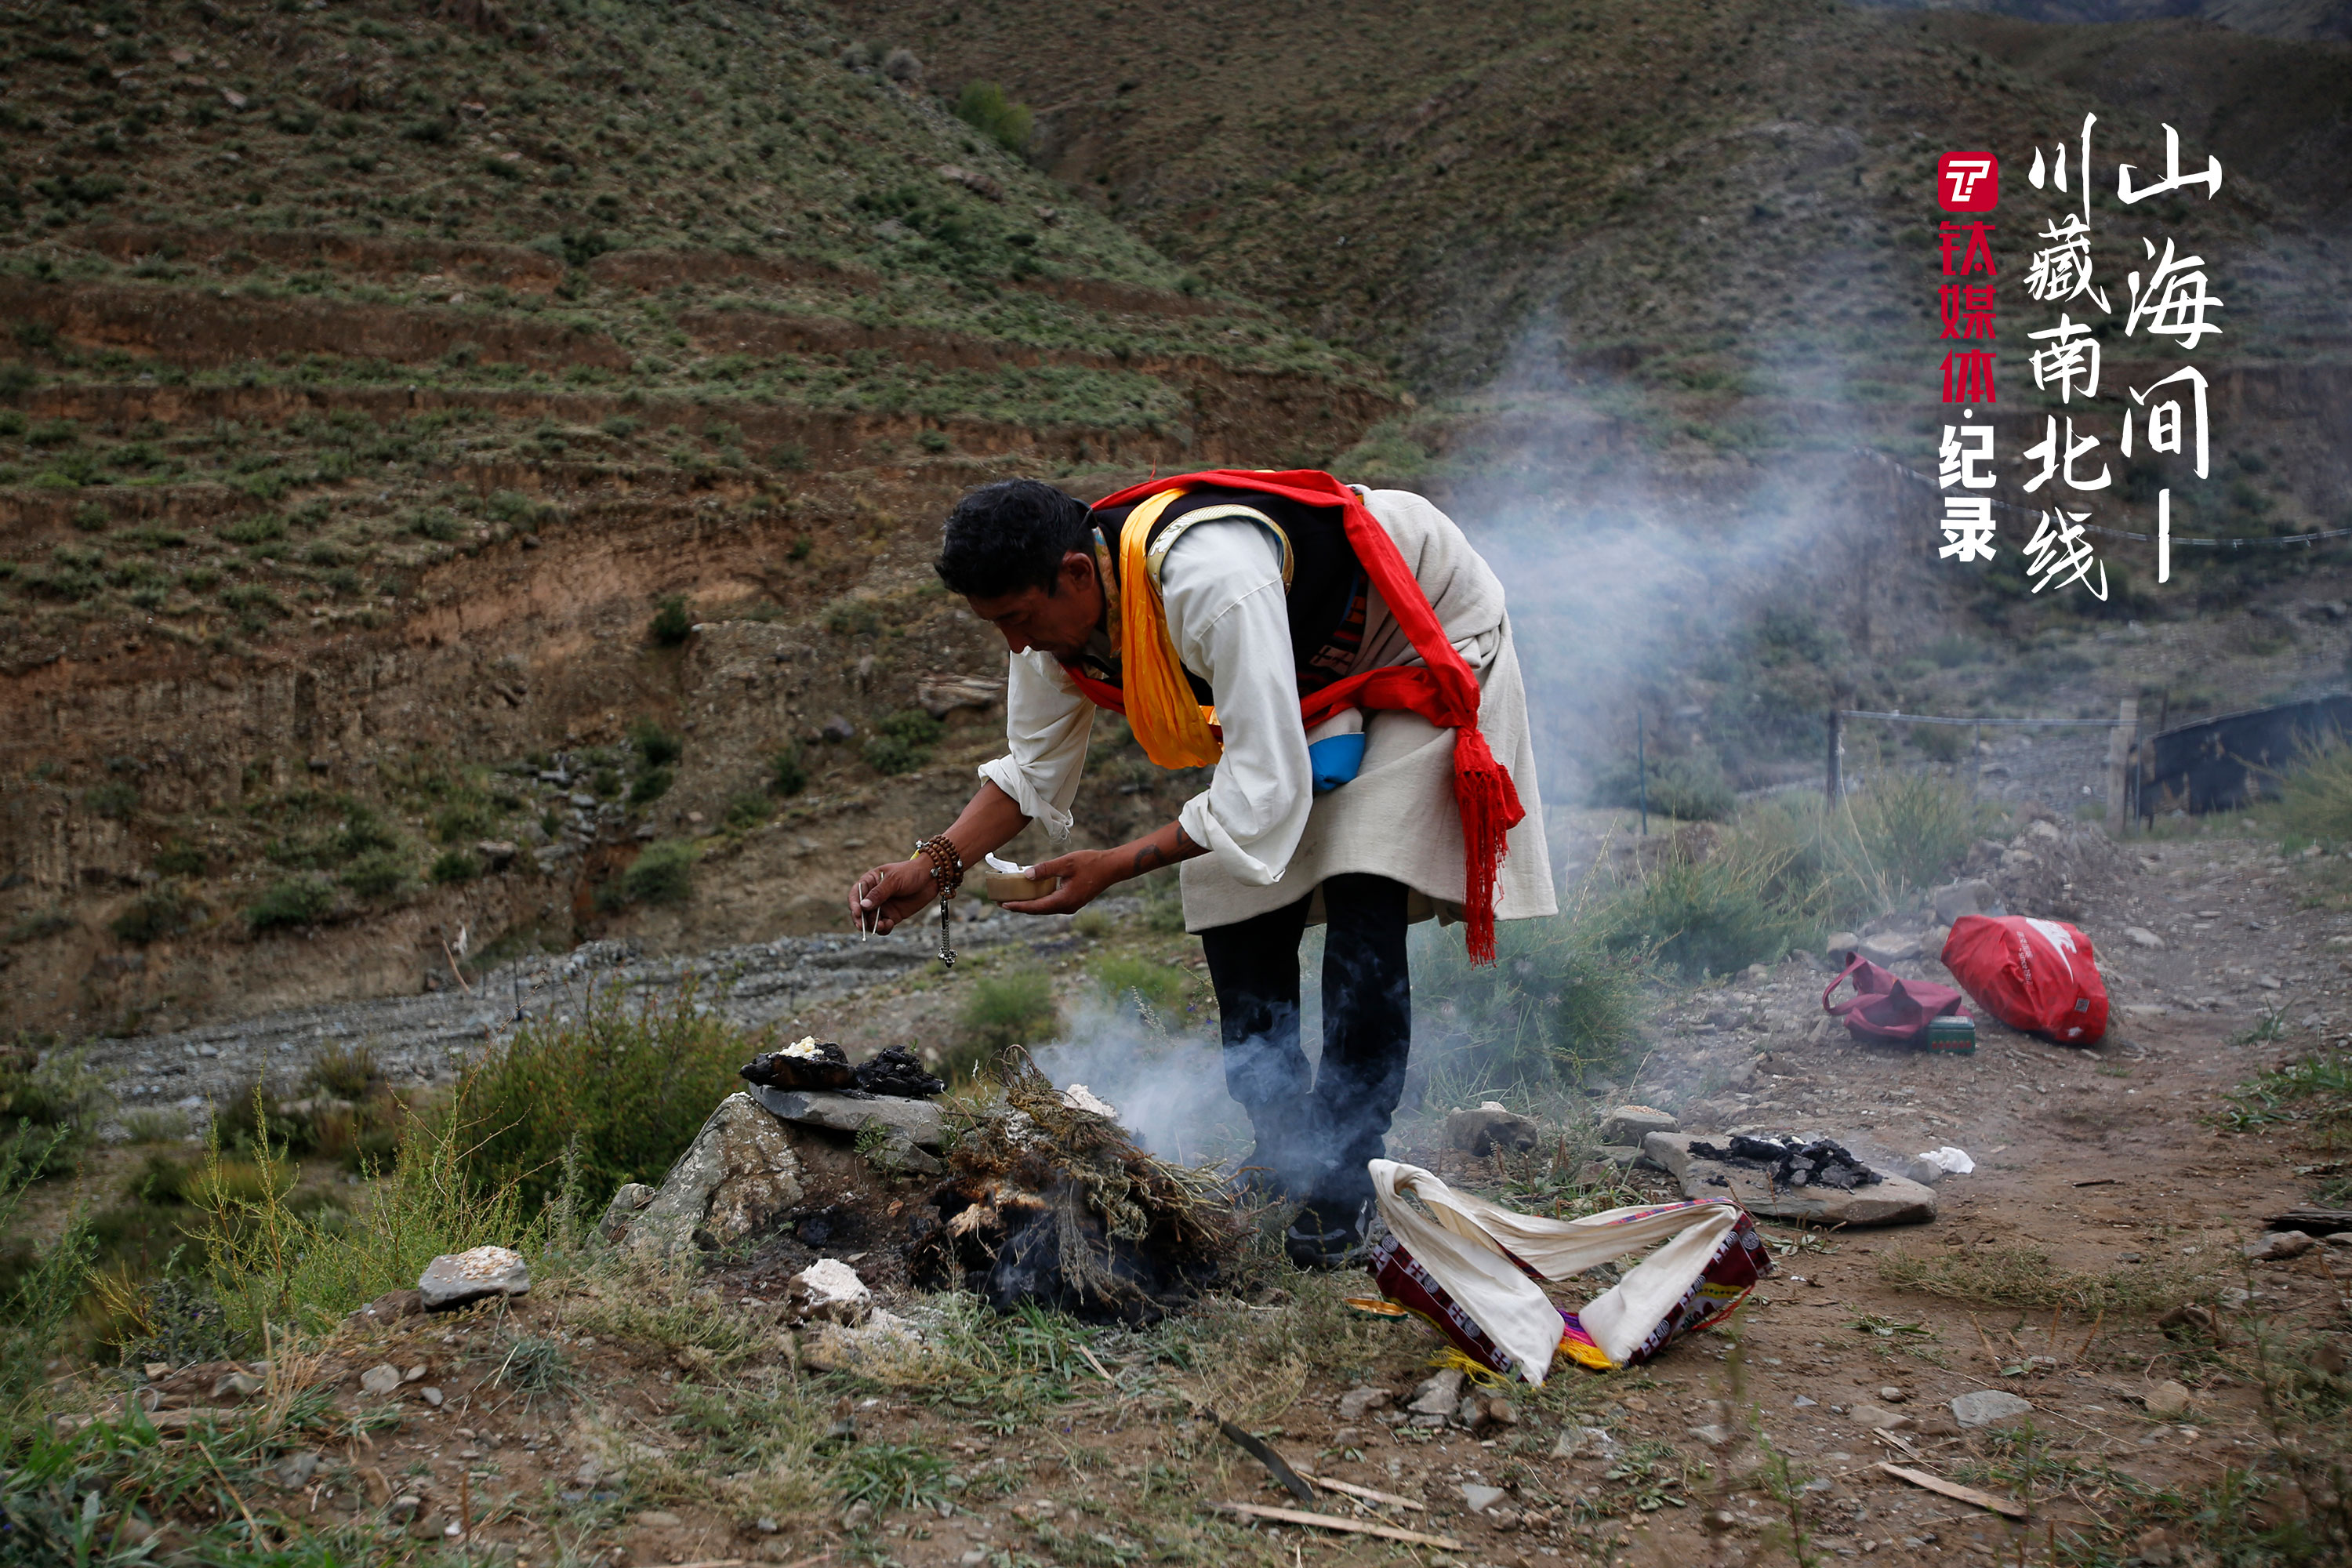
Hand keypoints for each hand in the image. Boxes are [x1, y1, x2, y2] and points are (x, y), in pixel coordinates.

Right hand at [849, 858, 937, 934]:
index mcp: (870, 882)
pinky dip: (883, 928)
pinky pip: (883, 925)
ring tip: (881, 925)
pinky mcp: (893, 915)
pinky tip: (888, 925)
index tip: (857, 912)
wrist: (931, 878)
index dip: (854, 904)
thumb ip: (879, 893)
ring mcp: (883, 907)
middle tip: (862, 926)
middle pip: (861, 911)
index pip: (855, 894)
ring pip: (871, 920)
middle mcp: (873, 896)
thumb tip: (863, 906)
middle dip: (860, 919)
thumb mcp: (894, 880)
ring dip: (872, 925)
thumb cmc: (911, 872)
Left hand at [999, 848, 1120, 915]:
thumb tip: (1026, 875)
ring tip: (1013, 899)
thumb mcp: (1066, 863)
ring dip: (1029, 904)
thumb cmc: (1091, 863)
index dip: (1018, 906)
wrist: (1112, 868)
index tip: (1003, 904)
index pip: (1035, 907)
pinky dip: (1039, 900)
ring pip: (1045, 908)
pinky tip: (1032, 893)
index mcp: (1064, 901)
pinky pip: (1052, 904)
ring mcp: (1070, 906)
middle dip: (1020, 907)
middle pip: (1038, 910)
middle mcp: (1067, 907)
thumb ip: (1045, 869)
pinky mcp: (1073, 901)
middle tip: (1002, 903)